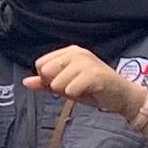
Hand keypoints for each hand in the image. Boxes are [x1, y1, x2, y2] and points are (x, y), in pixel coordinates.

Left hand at [22, 45, 144, 120]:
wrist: (121, 96)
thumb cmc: (94, 89)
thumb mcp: (66, 86)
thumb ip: (45, 83)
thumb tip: (26, 82)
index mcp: (69, 51)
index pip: (40, 64)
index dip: (48, 79)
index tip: (64, 83)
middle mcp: (77, 52)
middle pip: (46, 72)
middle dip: (56, 86)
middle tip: (74, 87)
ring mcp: (86, 62)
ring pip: (57, 82)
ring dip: (68, 92)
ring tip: (83, 89)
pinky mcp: (95, 74)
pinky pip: (71, 89)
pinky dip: (76, 95)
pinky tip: (89, 92)